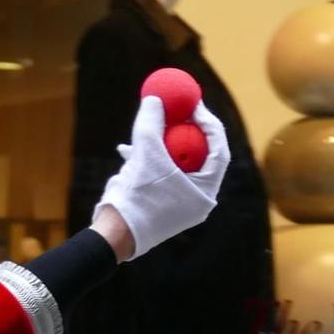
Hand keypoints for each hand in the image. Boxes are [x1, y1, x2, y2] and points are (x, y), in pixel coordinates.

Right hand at [92, 97, 229, 257]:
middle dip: (183, 130)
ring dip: (160, 144)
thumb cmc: (138, 197)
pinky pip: (159, 175)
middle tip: (175, 110)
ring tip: (145, 129)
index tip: (194, 105)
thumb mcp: (146, 154)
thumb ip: (151, 124)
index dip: (208, 123)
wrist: (114, 234)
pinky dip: (147, 160)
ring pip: (175, 164)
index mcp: (206, 190)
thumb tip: (155, 99)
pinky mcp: (160, 204)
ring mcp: (178, 202)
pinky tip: (127, 151)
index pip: (218, 149)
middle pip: (197, 155)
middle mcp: (197, 197)